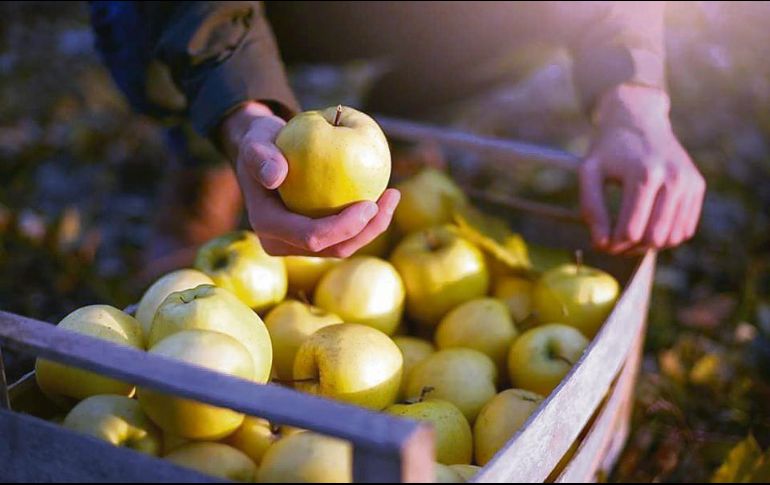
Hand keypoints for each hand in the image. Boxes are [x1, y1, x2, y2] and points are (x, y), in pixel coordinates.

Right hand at [220, 102, 399, 256]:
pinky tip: (385, 196)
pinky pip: (345, 235)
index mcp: (267, 225)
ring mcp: (298, 244)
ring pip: (344, 247)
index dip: (343, 227)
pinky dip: (367, 220)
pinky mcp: (315, 238)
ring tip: (393, 195)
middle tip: (391, 197)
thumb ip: (259, 155)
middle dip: (367, 230)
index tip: (370, 203)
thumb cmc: (261, 143)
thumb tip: (276, 176)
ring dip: (373, 227)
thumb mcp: (255, 141)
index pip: (311, 236)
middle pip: (333, 249)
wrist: (262, 154)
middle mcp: (282, 243)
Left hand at [580, 85, 705, 253]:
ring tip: (628, 237)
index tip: (600, 243)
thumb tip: (601, 243)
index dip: (613, 245)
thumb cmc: (608, 148)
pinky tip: (647, 227)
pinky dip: (666, 237)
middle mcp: (673, 178)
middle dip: (630, 249)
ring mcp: (689, 182)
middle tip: (613, 244)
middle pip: (653, 238)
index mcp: (644, 175)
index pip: (631, 230)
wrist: (639, 118)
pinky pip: (685, 229)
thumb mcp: (589, 172)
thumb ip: (591, 208)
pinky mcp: (697, 185)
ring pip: (672, 238)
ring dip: (648, 246)